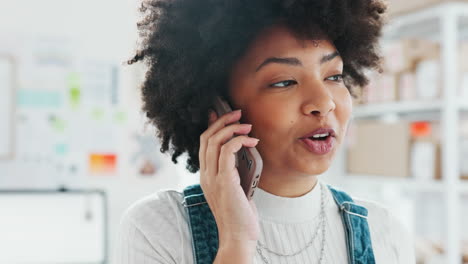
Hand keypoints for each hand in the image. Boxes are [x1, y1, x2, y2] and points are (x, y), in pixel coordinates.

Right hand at [199, 109, 259, 247]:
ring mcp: (212, 178)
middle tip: (237, 113)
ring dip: (231, 128)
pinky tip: (251, 141)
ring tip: (247, 125)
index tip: (221, 113)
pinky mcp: (224, 181)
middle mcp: (205, 175)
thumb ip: (234, 171)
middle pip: (206, 138)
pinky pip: (227, 151)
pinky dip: (239, 141)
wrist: (238, 236)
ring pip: (214, 141)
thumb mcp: (236, 187)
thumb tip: (242, 151)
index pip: (203, 143)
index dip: (212, 126)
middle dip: (222, 121)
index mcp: (206, 175)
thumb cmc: (240, 214)